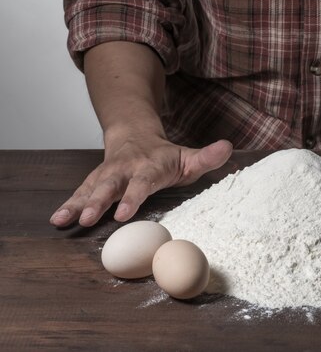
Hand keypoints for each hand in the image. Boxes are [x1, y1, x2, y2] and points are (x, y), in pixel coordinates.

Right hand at [50, 135, 231, 226]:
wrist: (135, 135)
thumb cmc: (166, 156)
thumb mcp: (189, 156)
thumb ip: (207, 156)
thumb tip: (228, 148)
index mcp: (149, 166)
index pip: (141, 182)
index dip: (132, 197)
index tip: (123, 213)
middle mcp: (124, 169)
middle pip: (110, 184)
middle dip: (98, 201)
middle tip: (88, 218)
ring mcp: (107, 174)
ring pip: (90, 188)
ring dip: (77, 204)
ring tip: (63, 220)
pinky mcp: (95, 181)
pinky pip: (80, 192)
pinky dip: (68, 204)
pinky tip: (57, 219)